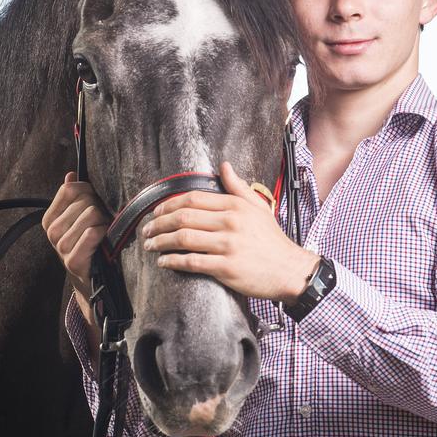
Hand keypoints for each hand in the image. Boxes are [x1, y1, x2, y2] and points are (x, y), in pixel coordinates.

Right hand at [42, 172, 109, 307]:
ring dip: (104, 221)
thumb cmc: (86, 242)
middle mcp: (52, 232)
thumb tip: (70, 175)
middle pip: (84, 201)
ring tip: (102, 231)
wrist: (90, 277)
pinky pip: (92, 233)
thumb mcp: (78, 218)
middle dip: (98, 208)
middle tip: (100, 221)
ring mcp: (61, 247)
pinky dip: (103, 232)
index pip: (69, 189)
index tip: (94, 200)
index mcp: (49, 219)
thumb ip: (73, 196)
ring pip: (91, 214)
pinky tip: (104, 239)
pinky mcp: (73, 260)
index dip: (87, 190)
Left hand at [141, 161, 319, 302]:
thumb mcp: (258, 207)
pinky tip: (164, 262)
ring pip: (183, 239)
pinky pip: (192, 262)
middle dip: (159, 223)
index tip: (156, 212)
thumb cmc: (272, 241)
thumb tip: (224, 166)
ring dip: (161, 241)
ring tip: (150, 245)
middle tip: (146, 230)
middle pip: (183, 217)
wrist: (290, 271)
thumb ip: (238, 187)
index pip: (193, 198)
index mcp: (235, 206)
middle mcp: (230, 222)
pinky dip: (173, 261)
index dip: (168, 205)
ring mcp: (228, 245)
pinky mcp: (226, 268)